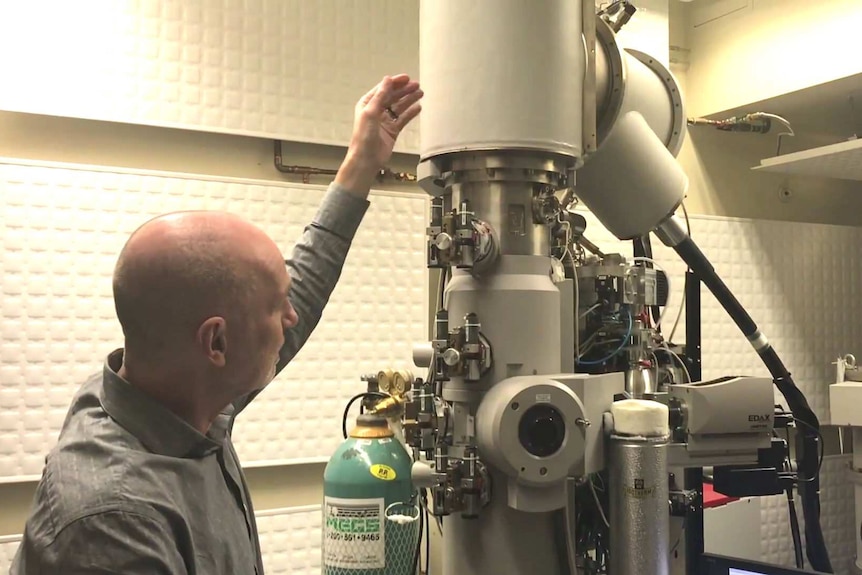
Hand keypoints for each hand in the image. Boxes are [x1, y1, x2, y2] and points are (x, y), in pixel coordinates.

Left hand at [335, 74, 422, 195]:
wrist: (366, 159)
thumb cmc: (364, 136)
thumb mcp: (371, 112)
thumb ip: (380, 96)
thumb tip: (387, 79)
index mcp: (367, 104)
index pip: (383, 89)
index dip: (395, 83)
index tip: (407, 78)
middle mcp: (376, 111)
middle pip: (393, 96)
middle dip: (404, 90)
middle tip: (417, 85)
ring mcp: (385, 121)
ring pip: (399, 107)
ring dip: (409, 99)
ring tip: (421, 93)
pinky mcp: (393, 131)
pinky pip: (403, 119)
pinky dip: (411, 113)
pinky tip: (418, 107)